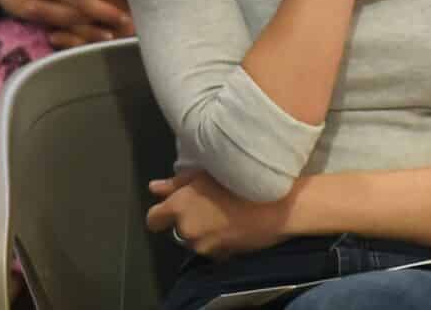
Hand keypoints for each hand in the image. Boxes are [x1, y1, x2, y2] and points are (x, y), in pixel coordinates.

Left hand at [145, 169, 295, 258]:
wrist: (276, 204)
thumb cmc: (241, 179)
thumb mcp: (207, 173)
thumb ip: (177, 183)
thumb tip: (154, 188)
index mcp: (179, 207)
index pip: (153, 219)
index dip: (161, 213)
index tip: (175, 206)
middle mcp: (186, 230)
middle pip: (177, 229)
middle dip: (188, 220)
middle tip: (210, 204)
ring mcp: (203, 246)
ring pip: (194, 239)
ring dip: (203, 230)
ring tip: (225, 214)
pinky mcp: (220, 257)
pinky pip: (211, 249)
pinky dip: (218, 240)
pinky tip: (234, 226)